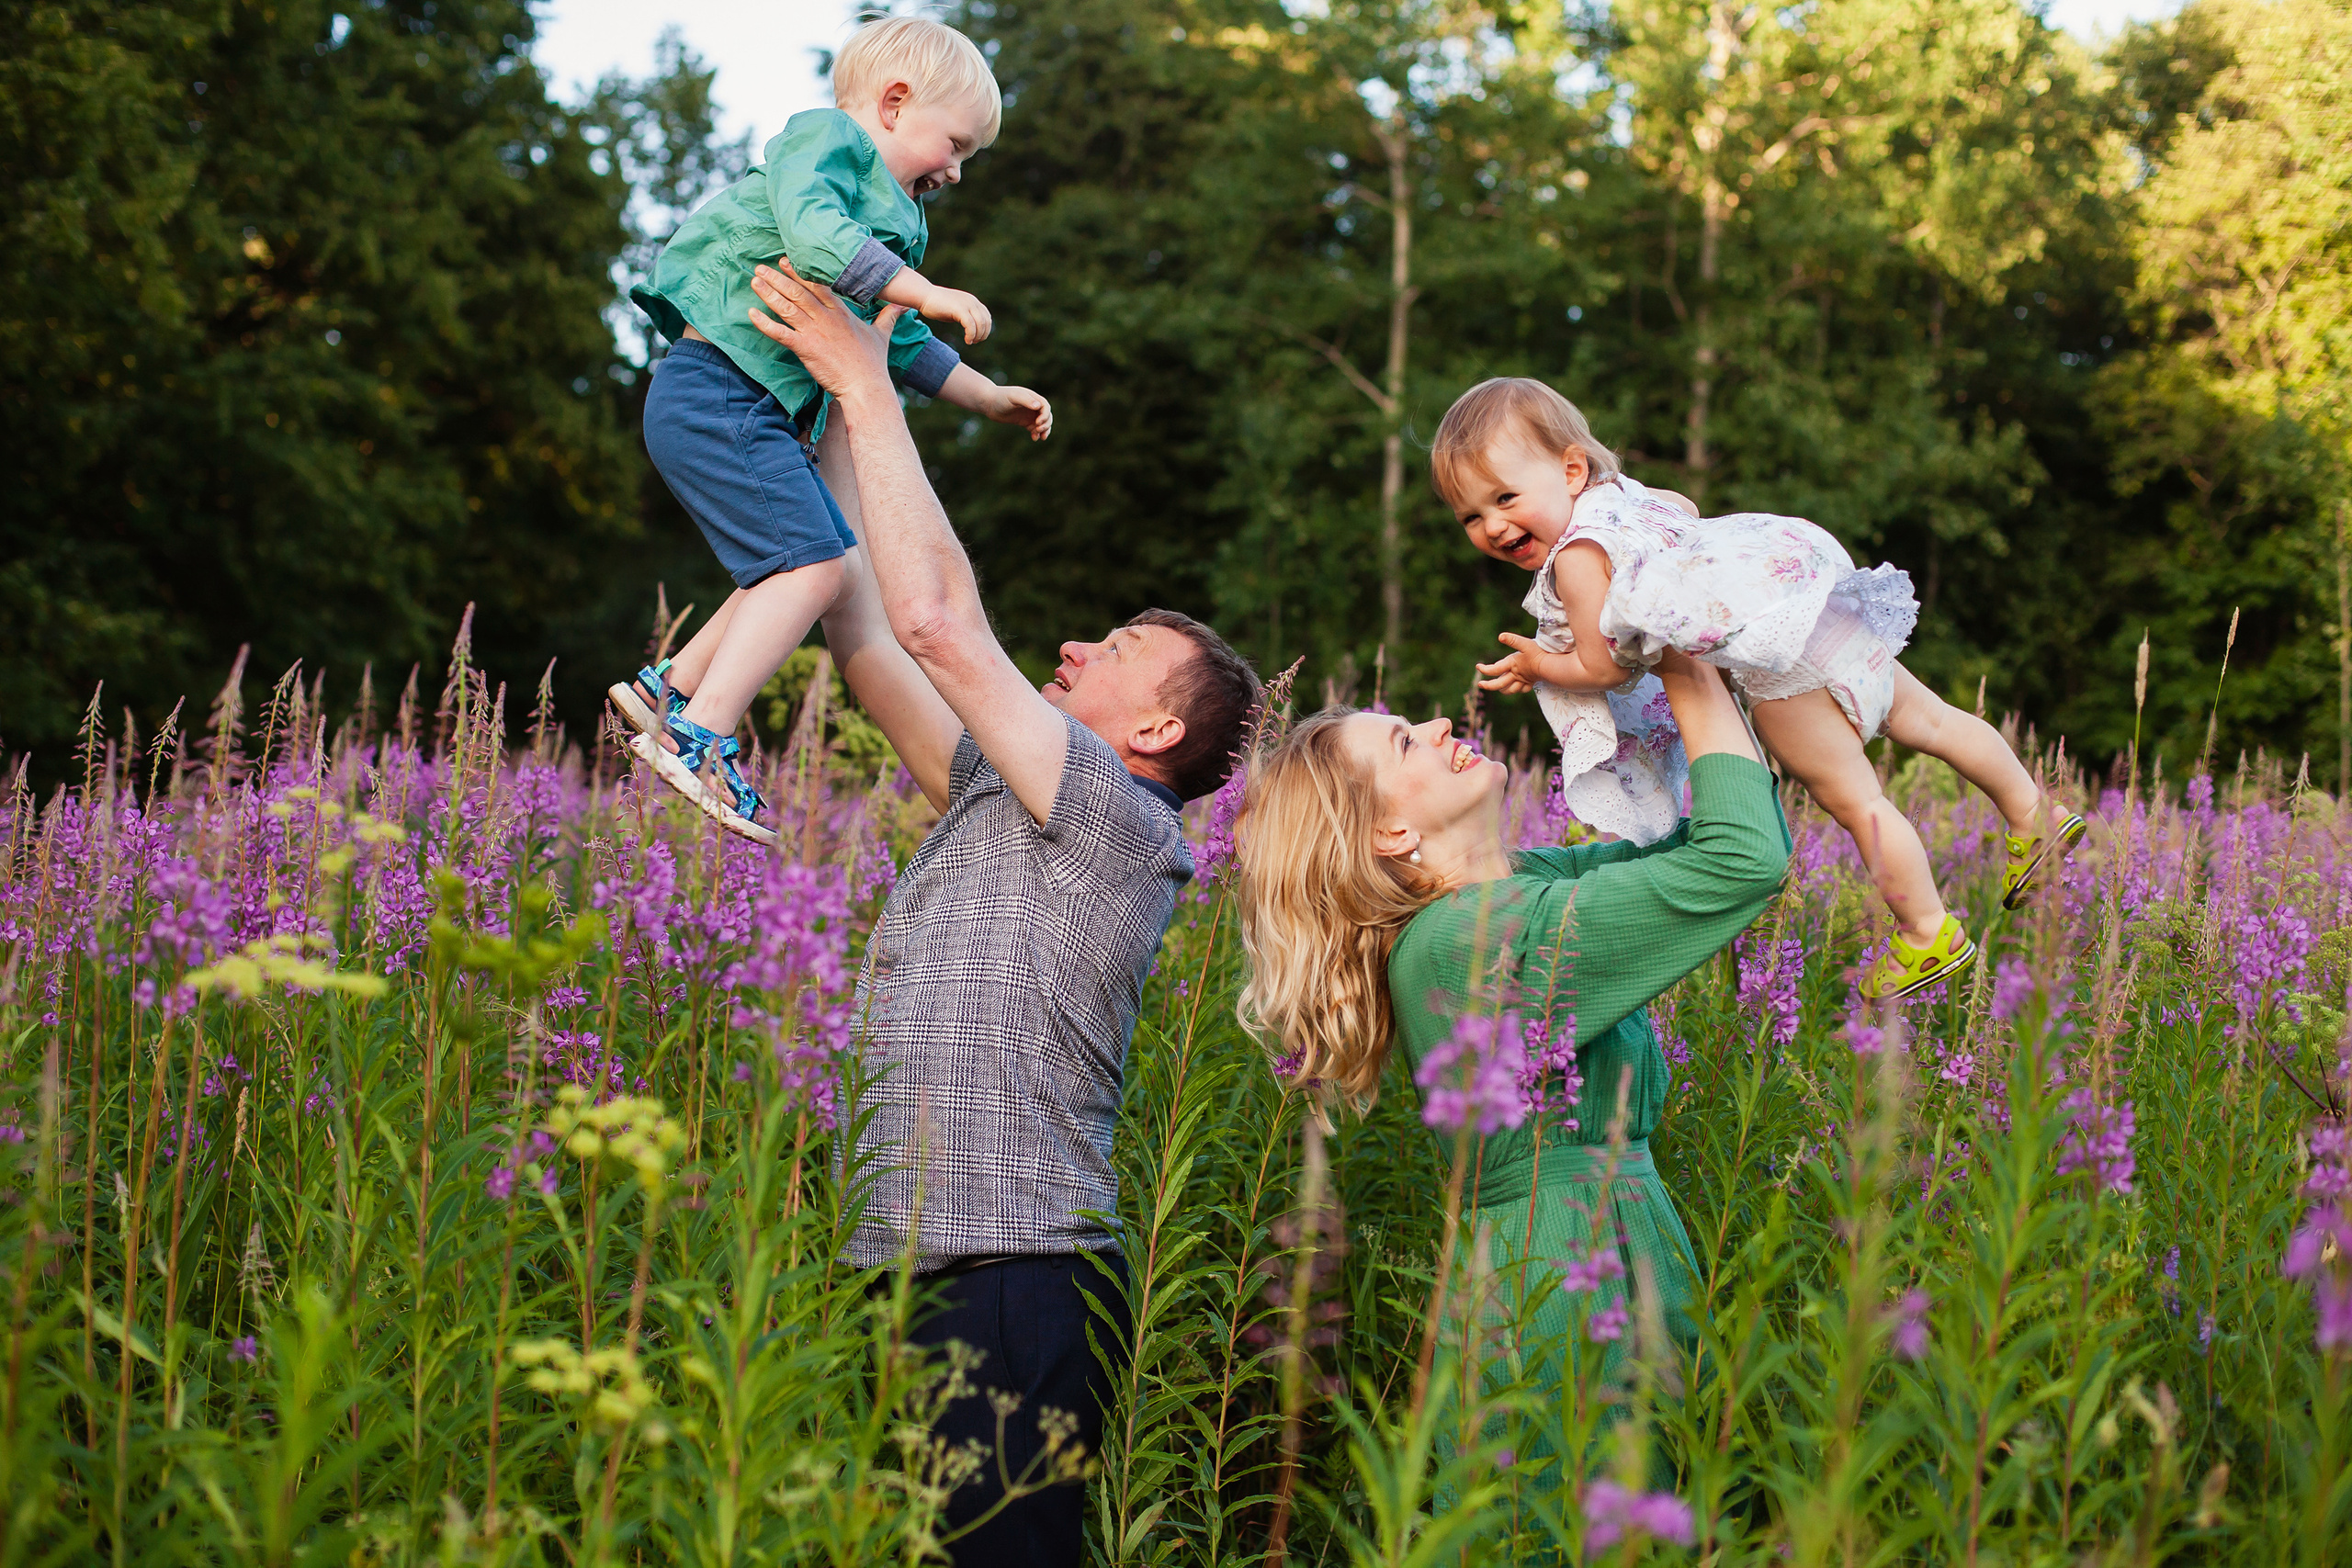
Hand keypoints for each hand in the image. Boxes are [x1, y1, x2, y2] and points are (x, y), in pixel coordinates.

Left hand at [748, 261, 892, 404]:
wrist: (866, 387)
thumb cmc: (873, 364)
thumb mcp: (882, 335)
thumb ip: (888, 317)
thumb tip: (903, 306)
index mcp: (841, 313)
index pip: (818, 286)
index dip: (800, 273)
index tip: (785, 262)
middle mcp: (826, 318)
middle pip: (798, 292)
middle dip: (778, 278)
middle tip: (761, 267)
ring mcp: (815, 332)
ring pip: (787, 308)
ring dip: (768, 293)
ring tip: (754, 281)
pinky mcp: (805, 348)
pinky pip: (780, 333)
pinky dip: (764, 323)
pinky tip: (751, 313)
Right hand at [920, 285, 991, 343]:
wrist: (924, 296)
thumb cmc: (937, 305)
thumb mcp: (955, 310)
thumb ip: (965, 316)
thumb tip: (971, 328)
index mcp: (972, 301)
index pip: (987, 316)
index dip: (985, 329)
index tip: (977, 338)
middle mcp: (972, 301)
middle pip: (986, 321)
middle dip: (983, 334)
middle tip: (974, 342)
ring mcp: (966, 304)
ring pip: (980, 324)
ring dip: (978, 336)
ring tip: (970, 341)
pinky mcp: (959, 309)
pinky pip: (970, 325)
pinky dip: (971, 335)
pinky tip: (967, 340)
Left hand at [989, 385, 1052, 440]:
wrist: (989, 403)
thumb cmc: (1001, 397)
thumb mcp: (1013, 397)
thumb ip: (1026, 400)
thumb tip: (1038, 406)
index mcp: (1032, 397)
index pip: (1045, 407)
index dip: (1045, 415)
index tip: (1038, 422)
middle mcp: (1033, 405)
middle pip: (1047, 416)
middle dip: (1046, 424)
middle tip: (1038, 430)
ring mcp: (1029, 414)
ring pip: (1042, 423)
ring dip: (1044, 430)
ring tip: (1041, 438)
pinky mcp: (1024, 421)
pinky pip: (1034, 429)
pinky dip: (1036, 434)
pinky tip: (1034, 438)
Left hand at [1474, 631, 1568, 693]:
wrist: (1552, 666)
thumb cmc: (1538, 654)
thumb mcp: (1525, 644)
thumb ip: (1513, 640)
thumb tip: (1500, 636)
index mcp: (1512, 665)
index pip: (1494, 669)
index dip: (1484, 669)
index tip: (1477, 667)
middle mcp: (1515, 675)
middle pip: (1499, 684)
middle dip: (1488, 686)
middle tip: (1480, 684)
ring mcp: (1523, 681)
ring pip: (1509, 690)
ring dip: (1501, 689)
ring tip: (1497, 686)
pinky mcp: (1531, 683)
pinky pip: (1521, 690)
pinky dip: (1516, 689)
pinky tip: (1516, 687)